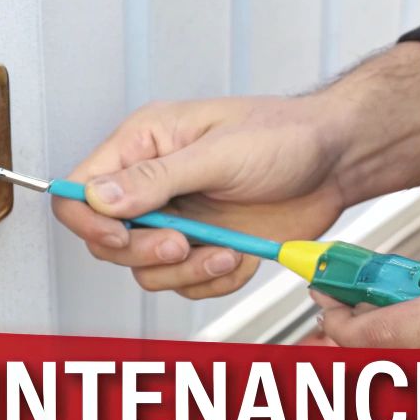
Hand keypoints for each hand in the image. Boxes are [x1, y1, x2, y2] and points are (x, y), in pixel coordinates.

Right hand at [51, 96, 348, 298]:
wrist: (338, 161)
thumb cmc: (287, 136)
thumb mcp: (220, 151)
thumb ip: (156, 179)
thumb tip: (99, 196)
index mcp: (144, 145)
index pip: (81, 190)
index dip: (90, 222)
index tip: (120, 237)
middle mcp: (153, 185)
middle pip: (107, 241)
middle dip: (146, 253)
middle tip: (182, 243)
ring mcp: (178, 219)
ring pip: (147, 270)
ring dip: (186, 271)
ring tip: (224, 251)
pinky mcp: (203, 247)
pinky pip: (185, 284)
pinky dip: (213, 280)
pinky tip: (238, 256)